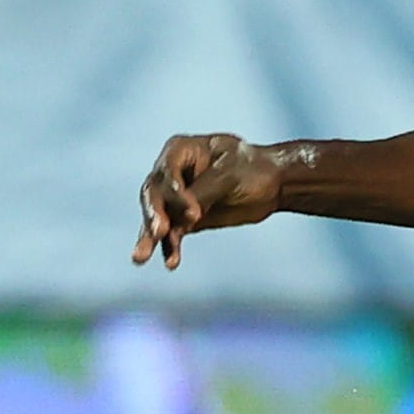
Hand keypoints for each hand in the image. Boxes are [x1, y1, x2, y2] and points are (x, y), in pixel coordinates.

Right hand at [134, 133, 280, 268]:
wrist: (272, 184)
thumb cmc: (252, 168)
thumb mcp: (230, 175)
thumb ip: (204, 192)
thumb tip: (183, 215)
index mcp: (180, 150)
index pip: (167, 172)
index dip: (175, 193)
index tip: (193, 213)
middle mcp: (171, 172)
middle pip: (154, 195)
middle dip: (154, 215)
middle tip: (158, 232)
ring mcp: (175, 197)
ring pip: (158, 218)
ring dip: (151, 238)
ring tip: (141, 258)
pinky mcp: (184, 219)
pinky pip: (172, 235)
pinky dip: (170, 248)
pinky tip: (171, 263)